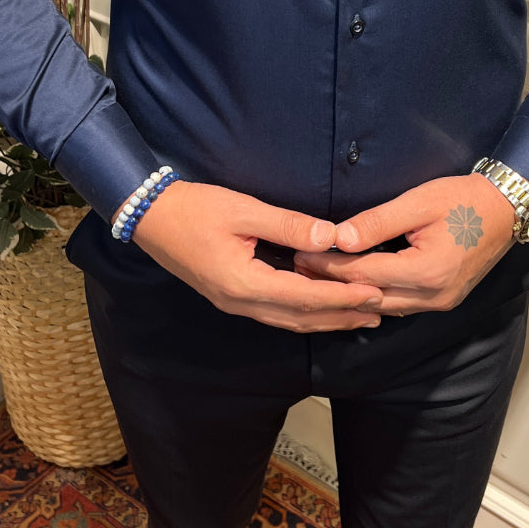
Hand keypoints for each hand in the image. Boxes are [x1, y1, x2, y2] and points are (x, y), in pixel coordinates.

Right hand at [112, 180, 384, 331]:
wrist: (148, 216)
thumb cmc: (194, 208)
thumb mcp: (243, 209)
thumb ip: (289, 225)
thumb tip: (332, 238)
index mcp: (244, 283)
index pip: (305, 297)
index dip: (342, 297)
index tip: (375, 292)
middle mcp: (240, 302)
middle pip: (301, 317)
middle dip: (342, 315)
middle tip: (381, 310)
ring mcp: (234, 303)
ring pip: (289, 319)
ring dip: (326, 318)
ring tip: (360, 314)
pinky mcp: (231, 296)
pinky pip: (276, 311)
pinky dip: (305, 311)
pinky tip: (321, 305)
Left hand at [292, 174, 516, 316]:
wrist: (506, 209)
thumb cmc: (465, 199)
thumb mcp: (418, 201)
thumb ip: (377, 222)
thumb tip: (339, 237)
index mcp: (428, 271)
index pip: (364, 274)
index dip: (329, 265)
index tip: (301, 253)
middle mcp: (434, 295)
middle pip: (369, 296)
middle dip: (332, 284)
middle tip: (299, 268)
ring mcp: (440, 302)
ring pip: (383, 307)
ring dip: (350, 293)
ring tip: (318, 277)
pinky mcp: (443, 300)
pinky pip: (399, 305)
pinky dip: (373, 296)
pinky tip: (353, 286)